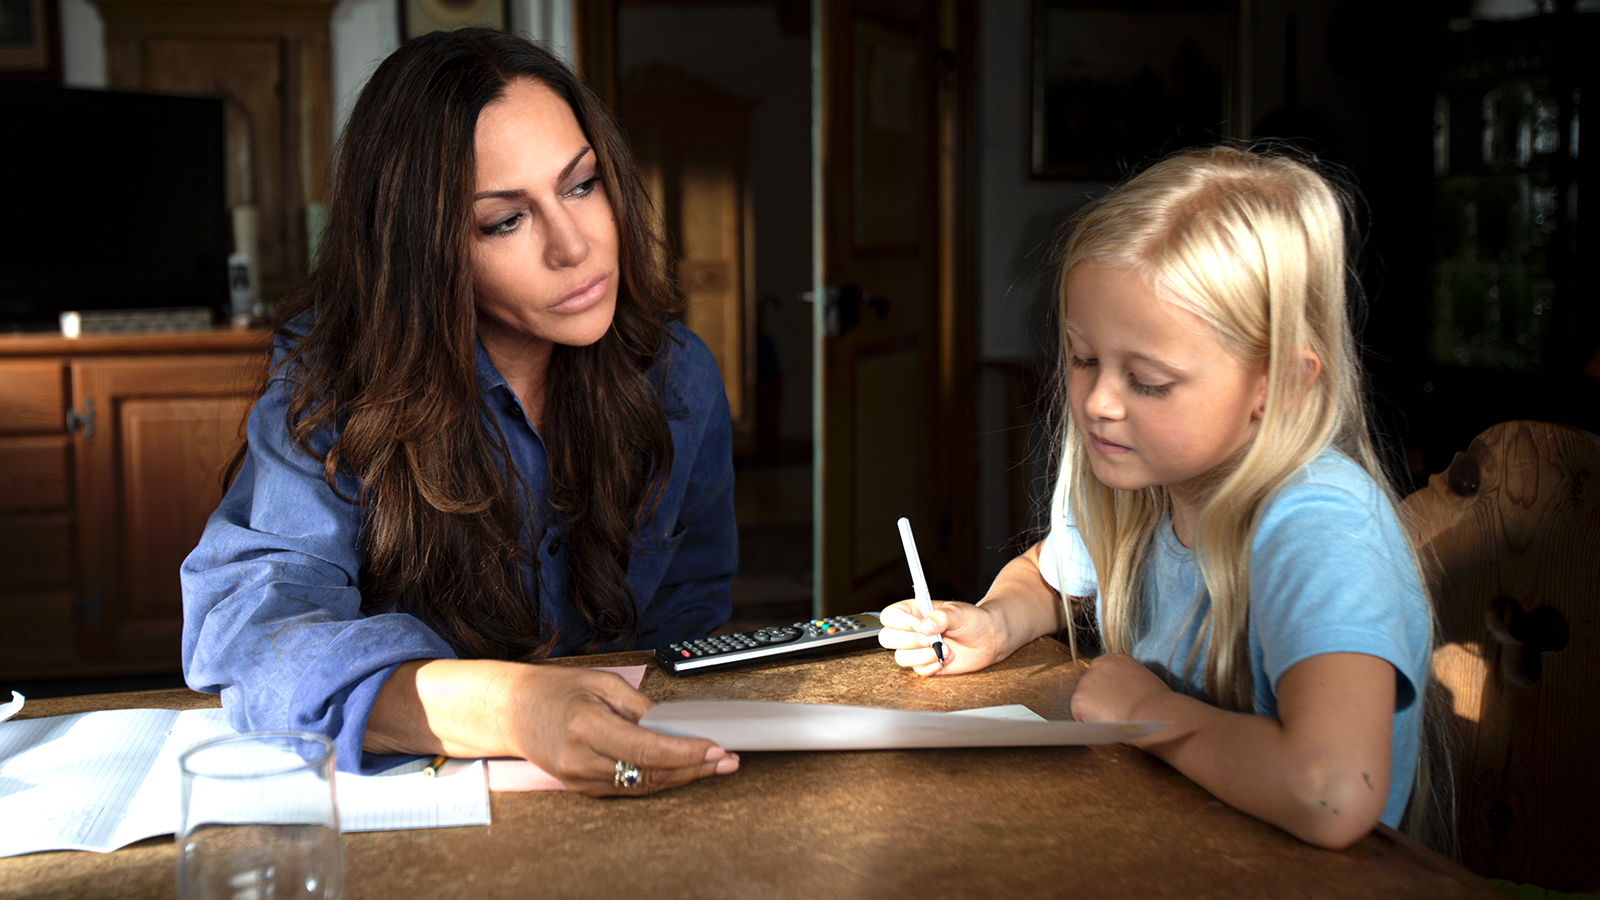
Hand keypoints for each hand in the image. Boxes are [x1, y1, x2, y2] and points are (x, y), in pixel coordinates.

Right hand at [500, 665, 738, 795]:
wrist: (511, 709)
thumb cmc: (554, 689)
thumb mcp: (601, 683)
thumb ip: (639, 707)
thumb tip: (674, 726)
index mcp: (586, 726)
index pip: (647, 749)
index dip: (686, 752)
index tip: (715, 748)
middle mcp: (580, 758)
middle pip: (649, 772)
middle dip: (694, 768)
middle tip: (727, 760)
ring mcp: (578, 778)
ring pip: (641, 785)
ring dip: (680, 777)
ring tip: (713, 766)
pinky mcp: (579, 787)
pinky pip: (626, 788)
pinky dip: (656, 779)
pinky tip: (680, 770)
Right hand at [877, 599, 1009, 675]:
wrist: (989, 639)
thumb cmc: (973, 620)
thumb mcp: (958, 612)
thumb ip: (940, 617)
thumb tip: (924, 626)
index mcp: (914, 612)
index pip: (889, 616)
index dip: (900, 622)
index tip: (920, 624)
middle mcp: (911, 630)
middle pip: (887, 638)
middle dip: (908, 641)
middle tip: (929, 639)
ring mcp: (917, 649)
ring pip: (900, 657)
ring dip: (922, 655)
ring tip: (944, 649)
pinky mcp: (926, 664)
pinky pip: (918, 670)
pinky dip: (932, 665)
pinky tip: (947, 657)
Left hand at [1069, 653, 1170, 727]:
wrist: (1152, 713)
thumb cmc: (1156, 703)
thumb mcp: (1142, 679)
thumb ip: (1125, 680)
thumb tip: (1121, 692)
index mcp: (1114, 659)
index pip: (1102, 674)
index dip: (1108, 690)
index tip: (1115, 700)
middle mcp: (1097, 666)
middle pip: (1090, 686)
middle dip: (1099, 700)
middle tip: (1115, 713)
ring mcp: (1086, 682)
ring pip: (1084, 701)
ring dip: (1094, 712)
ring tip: (1113, 720)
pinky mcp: (1079, 700)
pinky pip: (1080, 715)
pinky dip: (1090, 722)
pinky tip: (1107, 724)